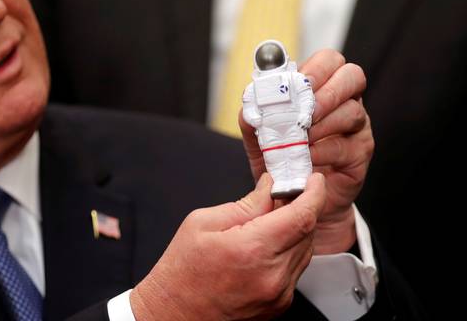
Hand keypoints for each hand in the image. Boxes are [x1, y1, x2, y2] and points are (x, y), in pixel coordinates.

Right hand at [131, 173, 325, 320]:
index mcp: (252, 250)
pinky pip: (295, 269)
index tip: (314, 180)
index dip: (314, 193)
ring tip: (267, 223)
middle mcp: (271, 276)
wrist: (173, 313)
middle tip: (282, 195)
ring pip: (304, 250)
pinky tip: (264, 247)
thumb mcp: (202, 223)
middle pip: (307, 232)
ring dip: (294, 231)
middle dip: (301, 208)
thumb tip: (268, 188)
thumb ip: (244, 204)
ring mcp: (278, 294)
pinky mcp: (278, 304)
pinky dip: (287, 252)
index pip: (302, 216)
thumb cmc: (181, 272)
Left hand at [239, 49, 373, 254]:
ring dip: (322, 124)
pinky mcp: (360, 152)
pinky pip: (346, 145)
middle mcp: (344, 102)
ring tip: (300, 139)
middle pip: (352, 76)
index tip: (298, 82)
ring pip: (352, 111)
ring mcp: (357, 127)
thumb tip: (249, 104)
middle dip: (326, 92)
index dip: (317, 68)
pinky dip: (323, 150)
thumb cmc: (282, 161)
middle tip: (305, 111)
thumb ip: (252, 120)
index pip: (329, 61)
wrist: (294, 197)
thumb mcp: (260, 139)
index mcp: (320, 88)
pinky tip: (308, 157)